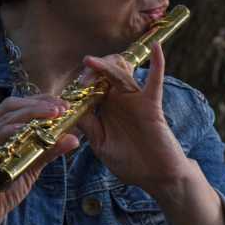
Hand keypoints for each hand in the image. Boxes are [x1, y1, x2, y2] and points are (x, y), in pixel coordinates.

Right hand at [0, 92, 81, 224]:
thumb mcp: (31, 167)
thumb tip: (74, 137)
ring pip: (4, 121)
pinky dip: (12, 134)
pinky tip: (27, 132)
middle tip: (62, 108)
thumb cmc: (1, 191)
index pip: (16, 105)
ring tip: (54, 116)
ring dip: (31, 115)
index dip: (40, 100)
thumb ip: (49, 151)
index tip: (63, 103)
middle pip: (10, 106)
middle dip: (38, 104)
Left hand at [79, 40, 191, 193]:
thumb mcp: (101, 144)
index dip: (78, 85)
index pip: (91, 87)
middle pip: (105, 73)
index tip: (67, 94)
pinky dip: (157, 64)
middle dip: (90, 73)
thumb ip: (89, 126)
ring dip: (106, 66)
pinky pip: (154, 82)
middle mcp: (120, 99)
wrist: (157, 177)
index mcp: (106, 108)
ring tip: (90, 63)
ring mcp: (136, 100)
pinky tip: (156, 46)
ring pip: (122, 72)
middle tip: (80, 81)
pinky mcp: (151, 105)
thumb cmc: (130, 162)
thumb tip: (70, 108)